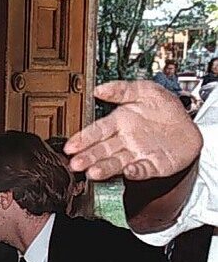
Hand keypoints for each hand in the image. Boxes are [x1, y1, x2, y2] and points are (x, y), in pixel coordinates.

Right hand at [65, 80, 201, 180]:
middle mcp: (124, 140)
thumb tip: (98, 89)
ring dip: (104, 168)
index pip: (96, 131)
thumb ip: (122, 89)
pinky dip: (135, 172)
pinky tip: (128, 170)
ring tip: (92, 172)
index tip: (70, 146)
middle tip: (75, 163)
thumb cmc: (166, 109)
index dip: (83, 139)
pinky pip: (142, 170)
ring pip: (116, 162)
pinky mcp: (152, 165)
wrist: (191, 126)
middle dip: (88, 157)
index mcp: (119, 122)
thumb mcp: (146, 90)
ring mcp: (136, 154)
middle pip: (102, 150)